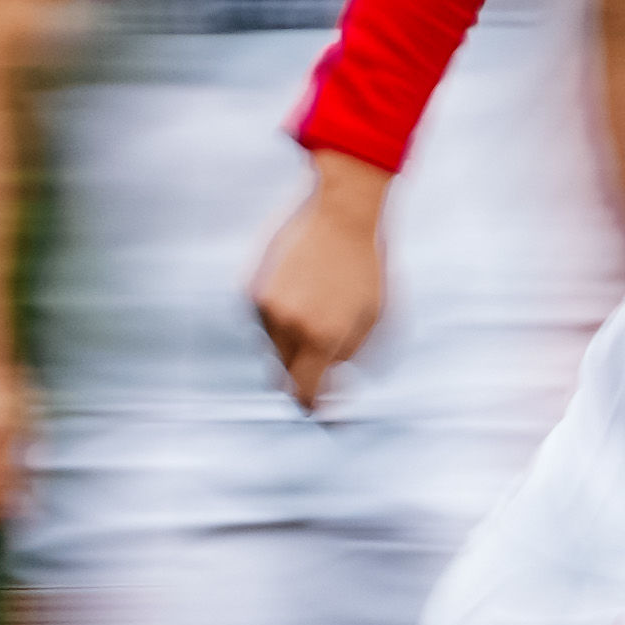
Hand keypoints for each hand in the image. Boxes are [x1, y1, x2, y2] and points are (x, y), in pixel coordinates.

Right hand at [253, 151, 391, 410]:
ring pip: (272, 348)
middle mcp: (287, 326)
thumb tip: (331, 392)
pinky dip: (278, 318)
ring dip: (291, 344)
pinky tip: (301, 291)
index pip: (306, 394)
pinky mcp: (249, 289)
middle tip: (325, 360)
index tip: (323, 413)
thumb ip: (351, 359)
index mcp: (322, 337)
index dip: (314, 407)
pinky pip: (261, 322)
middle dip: (303, 375)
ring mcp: (263, 306)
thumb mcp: (376, 318)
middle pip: (285, 375)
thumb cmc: (368, 266)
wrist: (343, 211)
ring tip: (318, 308)